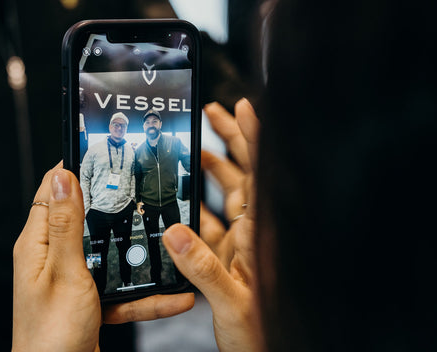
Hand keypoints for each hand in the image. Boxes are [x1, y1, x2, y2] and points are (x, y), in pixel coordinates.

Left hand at [13, 163, 193, 351]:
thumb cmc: (50, 336)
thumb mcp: (64, 272)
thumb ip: (66, 226)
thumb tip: (62, 178)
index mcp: (37, 245)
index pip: (51, 194)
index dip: (71, 171)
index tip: (96, 152)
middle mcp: (52, 260)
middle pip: (84, 220)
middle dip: (111, 206)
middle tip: (138, 188)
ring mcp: (72, 282)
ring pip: (108, 255)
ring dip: (135, 253)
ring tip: (163, 240)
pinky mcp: (89, 303)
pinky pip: (120, 291)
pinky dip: (144, 294)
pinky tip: (171, 295)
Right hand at [161, 99, 264, 351]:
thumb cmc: (263, 333)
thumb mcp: (231, 301)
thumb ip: (202, 266)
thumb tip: (174, 232)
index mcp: (258, 235)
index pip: (259, 174)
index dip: (254, 138)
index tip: (244, 108)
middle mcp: (251, 233)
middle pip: (243, 174)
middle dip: (231, 141)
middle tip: (215, 114)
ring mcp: (239, 244)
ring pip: (228, 194)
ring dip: (214, 168)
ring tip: (199, 145)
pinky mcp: (226, 257)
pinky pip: (210, 223)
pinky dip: (197, 207)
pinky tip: (185, 197)